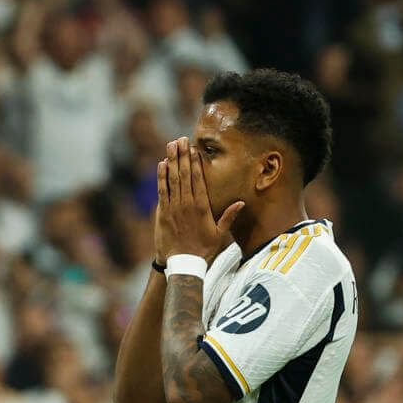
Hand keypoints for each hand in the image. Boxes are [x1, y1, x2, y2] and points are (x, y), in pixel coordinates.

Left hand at [160, 140, 242, 259]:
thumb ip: (229, 216)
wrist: (183, 263)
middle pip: (184, 174)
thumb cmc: (203, 249)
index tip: (194, 149)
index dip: (195, 162)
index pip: (198, 179)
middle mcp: (187, 204)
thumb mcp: (220, 234)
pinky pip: (162, 191)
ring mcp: (174, 207)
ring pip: (172, 179)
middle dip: (182, 155)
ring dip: (171, 161)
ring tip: (171, 145)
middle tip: (181, 139)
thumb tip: (242, 202)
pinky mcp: (163, 213)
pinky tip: (161, 164)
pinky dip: (161, 177)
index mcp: (202, 206)